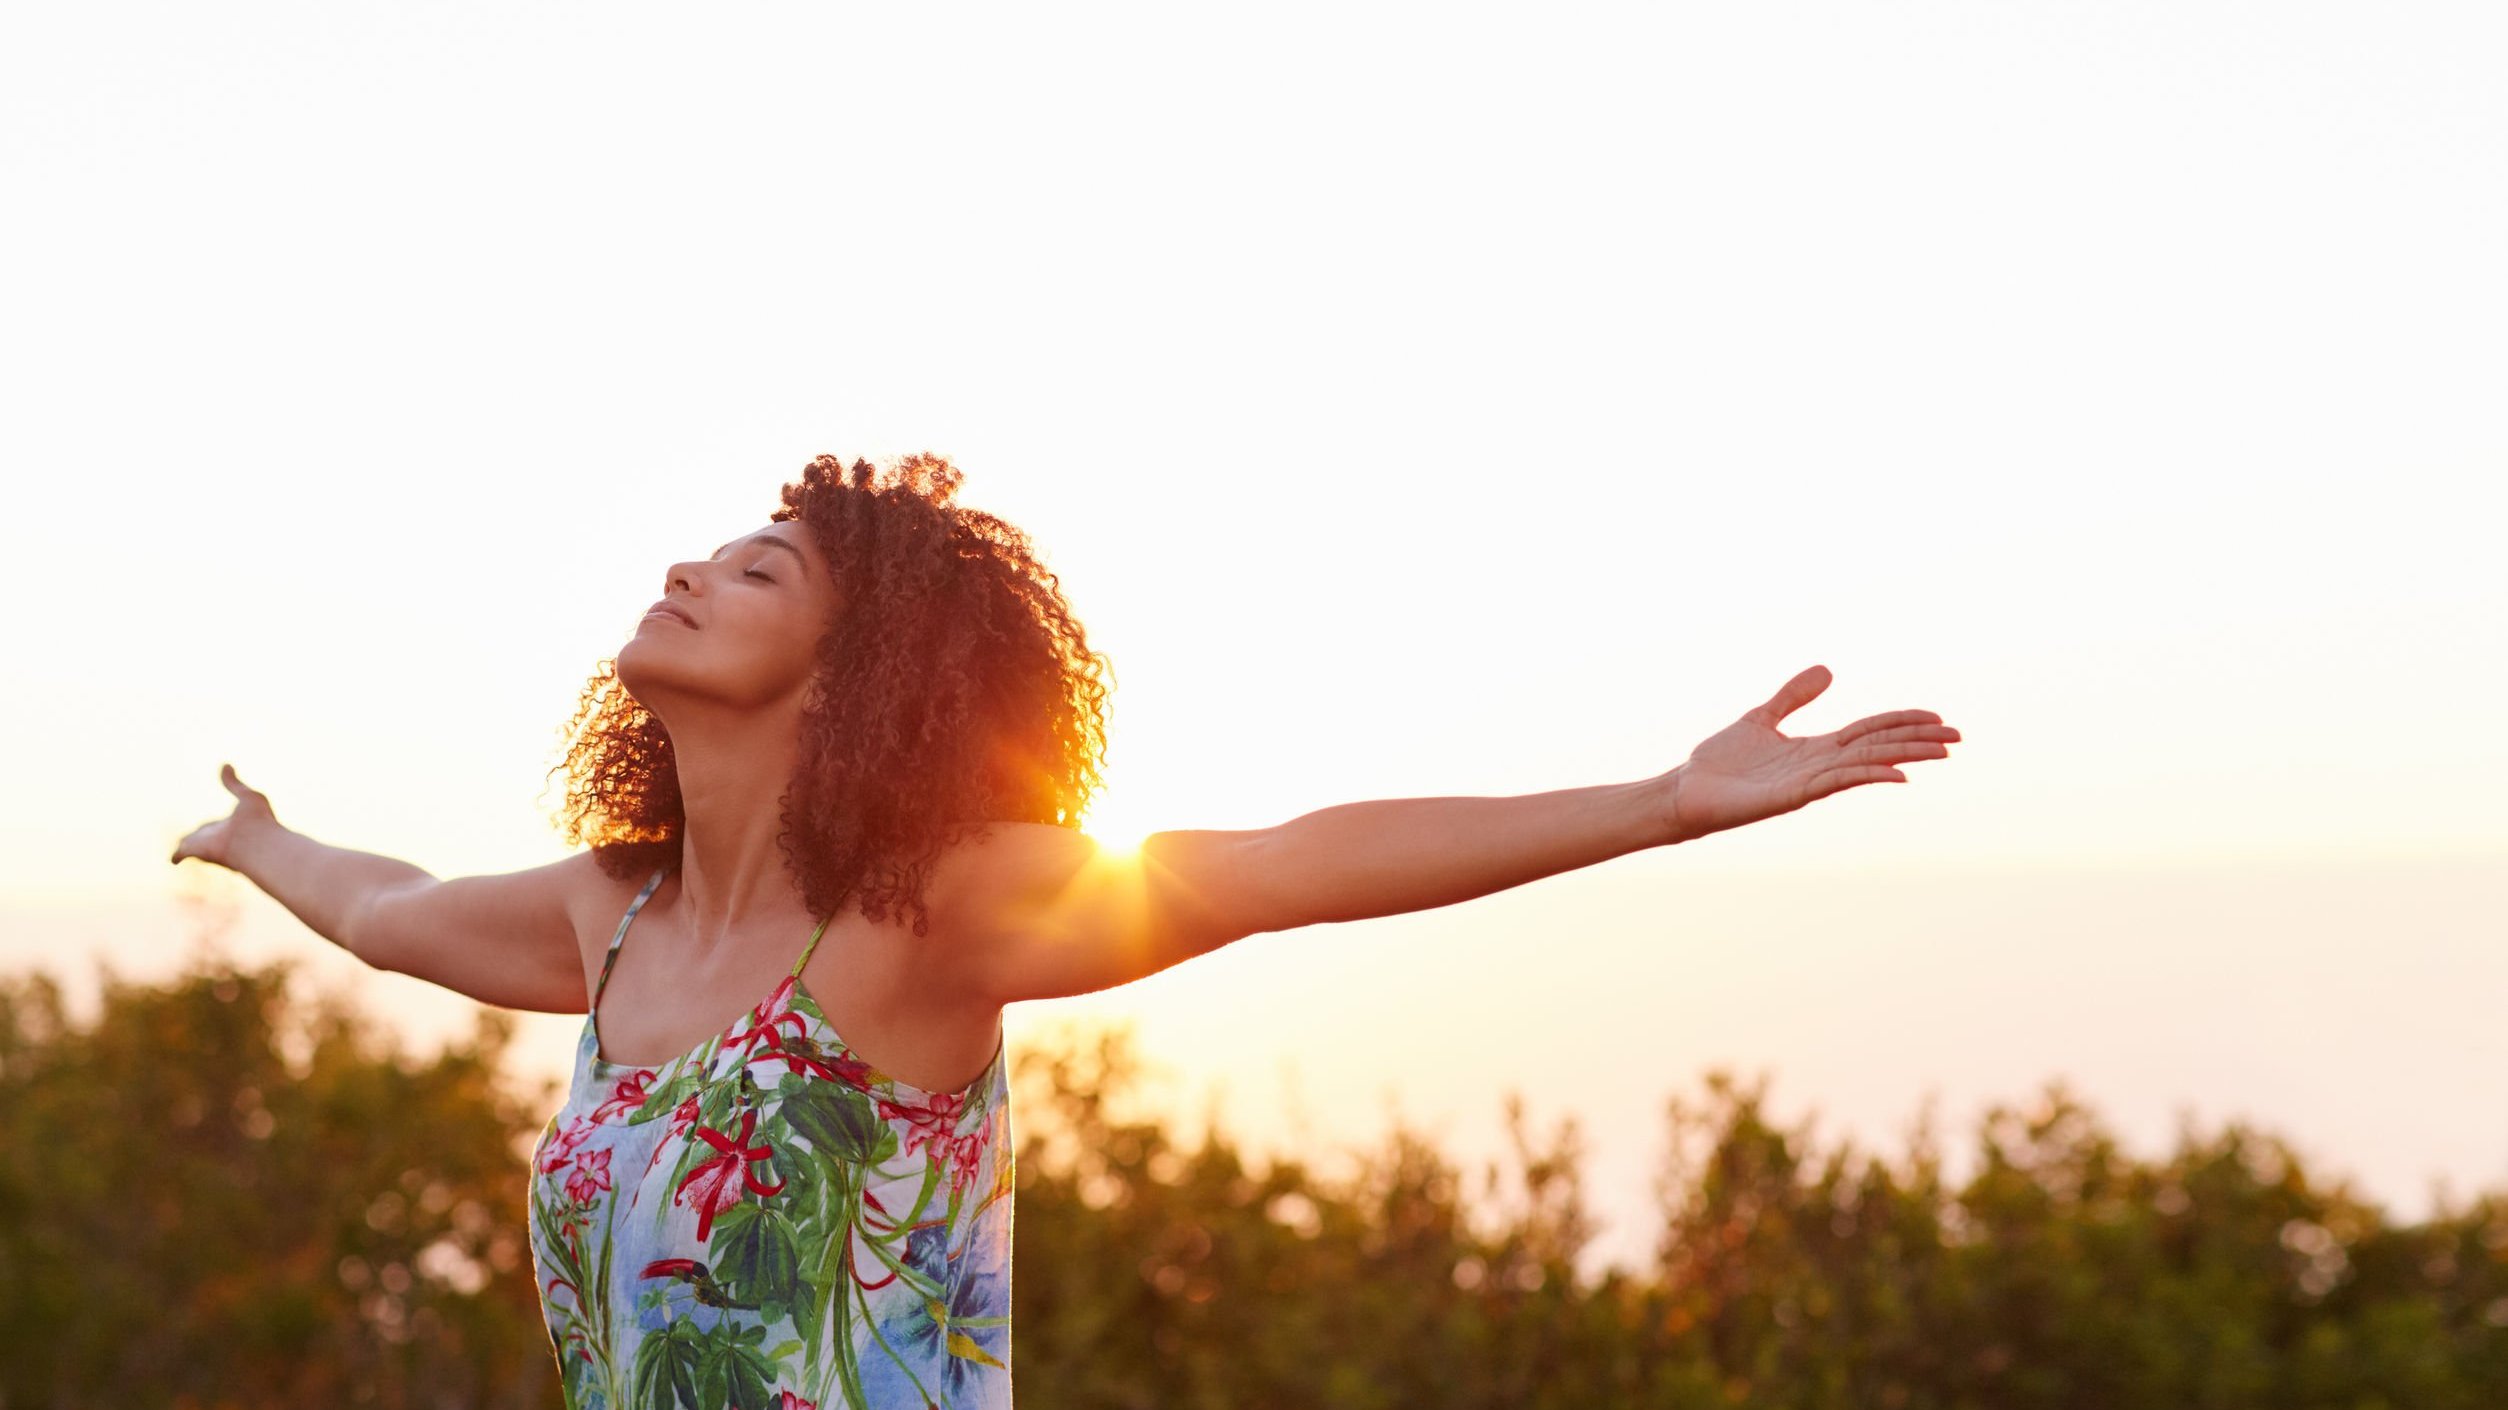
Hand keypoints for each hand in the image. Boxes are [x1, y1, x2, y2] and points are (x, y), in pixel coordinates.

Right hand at [170, 763, 279, 870]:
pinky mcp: (196, 850)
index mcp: (232, 826)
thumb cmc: (259, 821)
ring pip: (191, 844)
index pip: (217, 825)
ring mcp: (207, 845)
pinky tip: (174, 859)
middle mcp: (218, 837)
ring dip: (186, 846)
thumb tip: (225, 764)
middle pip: (204, 836)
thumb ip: (234, 783)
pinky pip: (181, 853)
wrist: (259, 842)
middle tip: (195, 841)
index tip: (216, 825)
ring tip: (180, 851)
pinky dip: (176, 856)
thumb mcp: (248, 796)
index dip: (214, 825)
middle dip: (200, 837)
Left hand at [1658, 665, 1958, 843]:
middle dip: (1916, 741)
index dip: (1903, 723)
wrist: (1685, 791)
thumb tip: (1828, 670)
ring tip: (1940, 753)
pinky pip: (1835, 783)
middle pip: (1878, 747)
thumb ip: (1794, 697)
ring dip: (1904, 756)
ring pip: (1865, 764)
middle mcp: (1819, 765)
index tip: (1938, 718)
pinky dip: (1867, 776)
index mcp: (1815, 748)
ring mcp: (1808, 782)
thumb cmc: (1719, 762)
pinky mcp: (1791, 796)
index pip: (1870, 731)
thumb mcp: (1761, 717)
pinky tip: (1896, 775)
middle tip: (1957, 738)